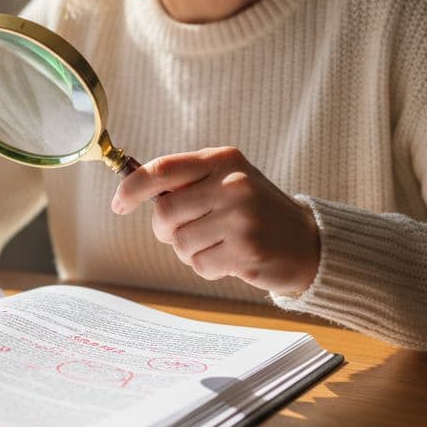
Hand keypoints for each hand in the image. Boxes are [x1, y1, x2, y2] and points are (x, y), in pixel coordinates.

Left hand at [111, 146, 319, 292]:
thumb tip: (131, 191)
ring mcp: (241, 218)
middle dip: (167, 229)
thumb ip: (186, 182)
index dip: (132, 188)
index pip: (162, 169)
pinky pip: (199, 265)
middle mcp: (233, 184)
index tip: (118, 204)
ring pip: (180, 243)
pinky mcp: (247, 250)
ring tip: (219, 243)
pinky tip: (231, 258)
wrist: (308, 242)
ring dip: (191, 251)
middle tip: (190, 230)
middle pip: (164, 212)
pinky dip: (208, 267)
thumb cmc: (256, 211)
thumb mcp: (226, 181)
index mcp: (222, 160)